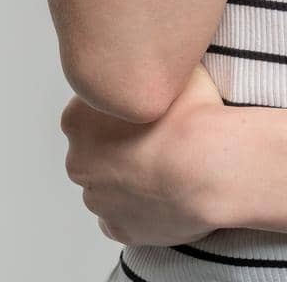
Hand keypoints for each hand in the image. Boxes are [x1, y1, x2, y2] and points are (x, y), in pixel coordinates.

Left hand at [60, 63, 232, 246]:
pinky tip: (167, 193)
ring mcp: (98, 201)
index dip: (121, 105)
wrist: (210, 165)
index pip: (90, 108)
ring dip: (132, 177)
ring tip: (172, 165)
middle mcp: (78, 162)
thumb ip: (152, 66)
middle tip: (161, 133)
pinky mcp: (120, 230)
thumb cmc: (191, 113)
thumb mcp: (171, 65)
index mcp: (77, 119)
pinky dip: (141, 208)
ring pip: (110, 185)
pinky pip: (125, 217)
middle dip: (121, 143)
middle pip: (96, 149)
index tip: (147, 105)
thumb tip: (160, 57)